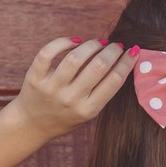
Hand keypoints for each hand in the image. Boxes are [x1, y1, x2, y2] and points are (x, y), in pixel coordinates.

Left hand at [9, 37, 137, 138]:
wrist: (32, 124)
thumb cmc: (66, 116)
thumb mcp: (88, 112)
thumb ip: (102, 91)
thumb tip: (122, 59)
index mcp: (88, 110)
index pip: (114, 81)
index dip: (127, 62)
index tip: (133, 50)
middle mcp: (70, 99)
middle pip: (98, 66)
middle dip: (112, 50)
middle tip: (117, 45)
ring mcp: (51, 88)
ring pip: (75, 58)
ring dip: (92, 45)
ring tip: (98, 43)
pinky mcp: (35, 78)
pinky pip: (48, 53)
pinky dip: (63, 42)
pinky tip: (74, 42)